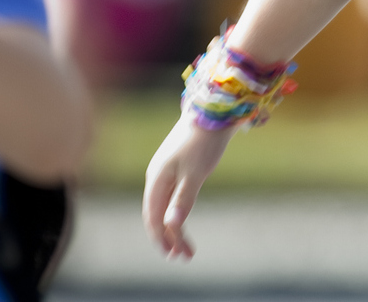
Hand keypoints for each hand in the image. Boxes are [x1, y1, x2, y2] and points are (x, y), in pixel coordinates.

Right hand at [143, 112, 235, 258]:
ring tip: (187, 245)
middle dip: (168, 237)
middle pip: (156, 214)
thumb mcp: (195, 175)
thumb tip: (170, 226)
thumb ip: (182, 201)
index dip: (162, 238)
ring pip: (164, 206)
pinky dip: (177, 211)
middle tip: (184, 256)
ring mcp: (166, 170)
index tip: (173, 256)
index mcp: (157, 179)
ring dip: (174, 227)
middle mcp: (156, 176)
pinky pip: (171, 196)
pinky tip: (184, 219)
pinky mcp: (177, 166)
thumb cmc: (204, 143)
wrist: (214, 112)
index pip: (153, 217)